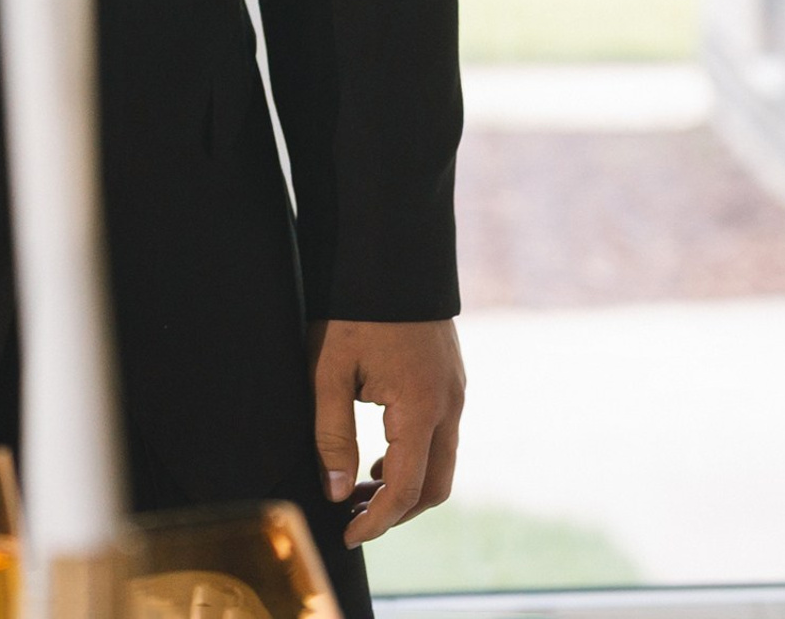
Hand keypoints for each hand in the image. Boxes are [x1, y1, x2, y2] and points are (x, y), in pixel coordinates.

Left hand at [309, 318, 464, 549]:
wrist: (391, 250)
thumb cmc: (354, 309)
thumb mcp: (328, 371)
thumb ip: (332, 436)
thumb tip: (337, 492)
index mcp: (421, 407)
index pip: (406, 489)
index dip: (376, 521)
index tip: (345, 534)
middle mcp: (449, 403)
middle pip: (435, 485)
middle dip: (396, 512)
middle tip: (353, 516)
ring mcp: (455, 388)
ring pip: (442, 461)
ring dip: (406, 484)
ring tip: (359, 485)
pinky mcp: (451, 375)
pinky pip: (442, 433)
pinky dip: (415, 456)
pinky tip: (379, 451)